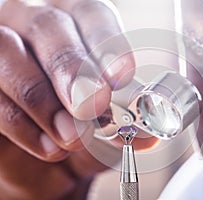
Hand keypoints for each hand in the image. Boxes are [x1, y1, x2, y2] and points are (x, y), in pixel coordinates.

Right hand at [0, 0, 134, 198]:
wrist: (42, 160)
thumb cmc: (76, 130)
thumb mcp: (104, 127)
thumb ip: (122, 124)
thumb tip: (147, 134)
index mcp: (75, 26)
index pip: (90, 14)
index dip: (106, 41)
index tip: (120, 75)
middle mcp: (34, 27)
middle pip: (48, 26)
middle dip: (72, 68)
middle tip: (91, 104)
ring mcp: (2, 49)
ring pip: (8, 52)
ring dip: (43, 100)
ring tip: (71, 136)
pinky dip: (21, 124)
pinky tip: (48, 147)